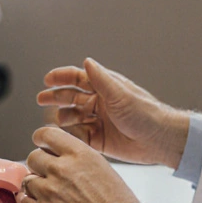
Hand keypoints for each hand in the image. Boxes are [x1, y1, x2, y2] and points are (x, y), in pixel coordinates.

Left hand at [15, 126, 139, 202]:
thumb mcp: (101, 167)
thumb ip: (76, 158)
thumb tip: (57, 156)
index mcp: (78, 154)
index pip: (45, 134)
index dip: (41, 140)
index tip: (42, 146)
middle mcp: (61, 169)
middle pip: (33, 157)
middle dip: (39, 166)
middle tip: (49, 177)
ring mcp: (49, 191)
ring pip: (27, 180)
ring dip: (35, 187)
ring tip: (50, 196)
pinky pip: (23, 201)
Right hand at [36, 58, 188, 167]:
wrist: (160, 140)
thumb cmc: (146, 114)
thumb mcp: (120, 94)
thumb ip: (101, 79)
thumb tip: (87, 61)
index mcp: (105, 88)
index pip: (78, 78)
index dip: (61, 78)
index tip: (47, 80)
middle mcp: (100, 103)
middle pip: (71, 97)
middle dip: (55, 97)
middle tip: (41, 100)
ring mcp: (99, 121)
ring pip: (73, 117)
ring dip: (63, 117)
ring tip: (58, 121)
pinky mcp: (100, 140)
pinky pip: (79, 136)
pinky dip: (72, 135)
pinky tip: (68, 135)